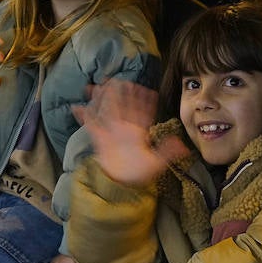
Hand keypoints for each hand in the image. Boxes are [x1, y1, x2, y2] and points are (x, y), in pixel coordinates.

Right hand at [71, 80, 189, 187]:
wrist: (122, 184)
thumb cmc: (140, 173)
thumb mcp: (157, 163)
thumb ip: (168, 153)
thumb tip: (185, 148)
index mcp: (139, 132)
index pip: (142, 112)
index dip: (144, 100)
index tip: (146, 89)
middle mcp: (125, 129)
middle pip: (123, 106)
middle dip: (121, 93)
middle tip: (118, 79)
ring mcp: (112, 133)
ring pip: (107, 111)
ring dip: (102, 99)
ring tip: (97, 86)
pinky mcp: (100, 140)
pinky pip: (91, 125)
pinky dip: (83, 116)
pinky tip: (77, 107)